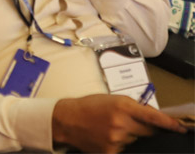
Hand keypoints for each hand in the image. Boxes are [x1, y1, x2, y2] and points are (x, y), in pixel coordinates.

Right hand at [51, 94, 185, 151]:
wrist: (66, 119)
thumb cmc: (89, 106)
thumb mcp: (112, 99)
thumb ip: (133, 107)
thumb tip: (154, 118)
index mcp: (123, 106)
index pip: (154, 118)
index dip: (170, 124)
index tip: (181, 128)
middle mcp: (122, 124)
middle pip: (149, 132)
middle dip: (148, 129)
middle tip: (132, 124)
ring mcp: (117, 140)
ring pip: (137, 141)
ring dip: (131, 136)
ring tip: (112, 129)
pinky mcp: (111, 152)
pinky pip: (126, 150)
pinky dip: (121, 144)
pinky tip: (108, 137)